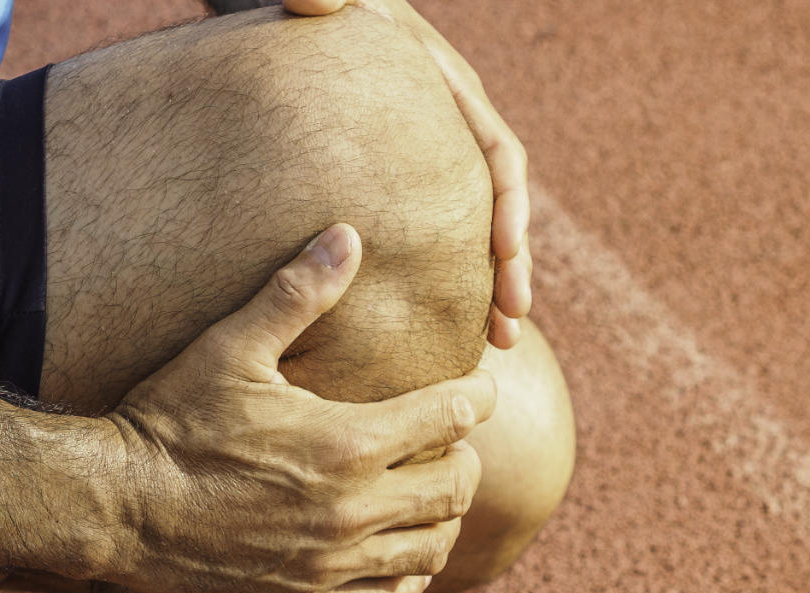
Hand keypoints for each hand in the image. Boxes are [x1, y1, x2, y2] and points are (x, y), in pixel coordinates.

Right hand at [99, 223, 493, 592]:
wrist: (117, 507)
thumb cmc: (172, 421)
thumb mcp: (230, 348)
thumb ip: (297, 294)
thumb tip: (347, 235)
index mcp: (347, 443)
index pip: (452, 417)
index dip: (476, 396)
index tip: (477, 387)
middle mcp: (352, 510)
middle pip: (458, 488)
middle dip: (464, 457)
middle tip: (448, 441)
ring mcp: (332, 565)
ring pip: (432, 548)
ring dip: (442, 517)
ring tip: (427, 492)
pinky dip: (407, 571)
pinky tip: (396, 549)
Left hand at [284, 0, 532, 349]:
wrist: (299, 6)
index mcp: (447, 88)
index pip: (497, 152)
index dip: (508, 205)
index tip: (505, 254)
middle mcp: (450, 125)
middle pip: (496, 204)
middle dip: (510, 265)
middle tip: (511, 323)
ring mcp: (428, 156)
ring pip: (471, 226)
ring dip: (490, 283)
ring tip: (497, 342)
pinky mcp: (399, 179)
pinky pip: (433, 232)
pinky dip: (445, 276)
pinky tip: (437, 324)